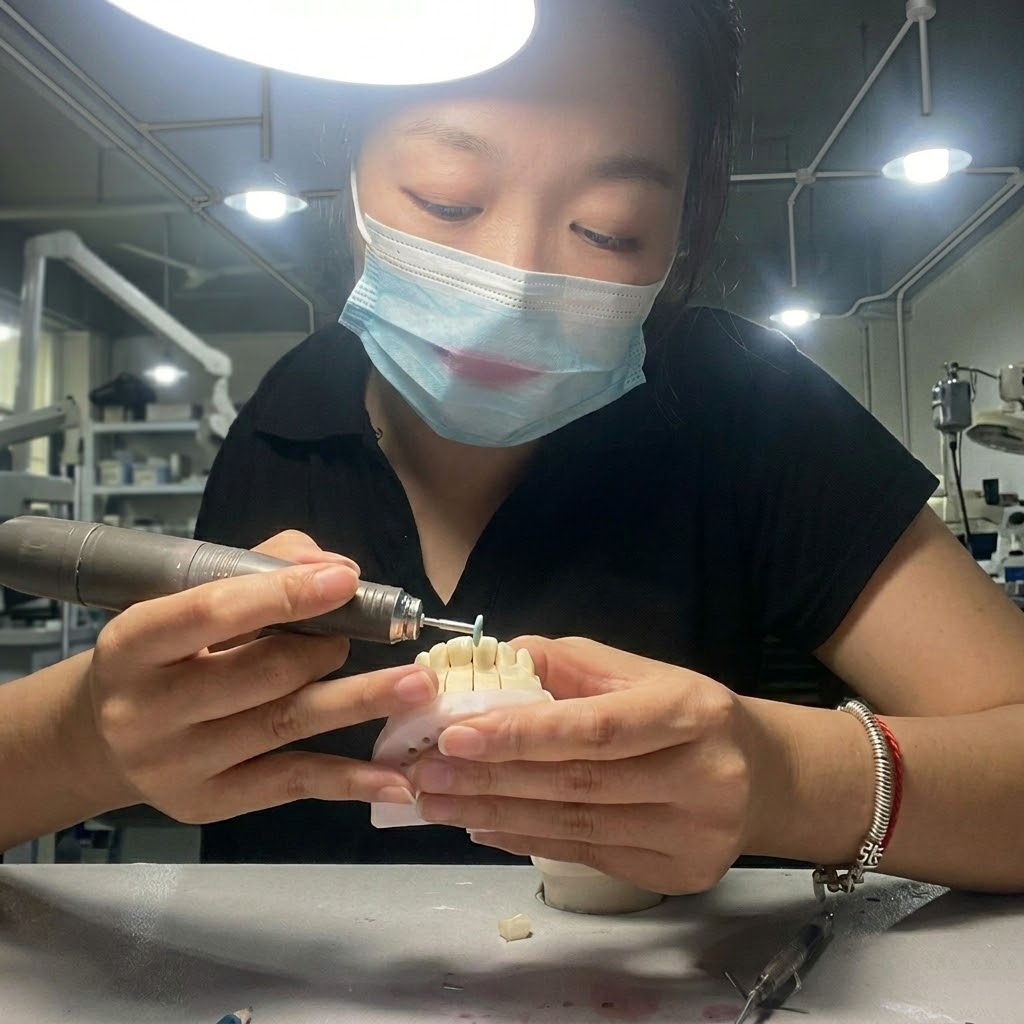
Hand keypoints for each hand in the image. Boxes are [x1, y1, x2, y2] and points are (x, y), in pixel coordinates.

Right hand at [71, 530, 436, 823]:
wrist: (99, 738)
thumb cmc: (162, 654)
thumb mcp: (186, 598)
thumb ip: (261, 567)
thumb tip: (337, 568)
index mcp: (134, 642)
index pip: (212, 612)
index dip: (283, 595)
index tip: (346, 581)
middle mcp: (146, 708)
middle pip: (261, 673)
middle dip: (326, 649)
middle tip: (364, 635)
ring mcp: (175, 764)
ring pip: (284, 724)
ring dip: (359, 702)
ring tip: (417, 686)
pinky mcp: (208, 803)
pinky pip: (290, 784)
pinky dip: (349, 780)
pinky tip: (395, 777)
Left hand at [409, 636, 759, 894]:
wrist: (761, 778)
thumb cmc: (685, 712)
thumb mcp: (637, 671)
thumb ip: (566, 664)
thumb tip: (489, 662)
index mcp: (690, 712)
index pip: (595, 728)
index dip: (522, 734)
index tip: (455, 733)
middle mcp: (701, 778)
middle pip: (578, 784)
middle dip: (491, 778)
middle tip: (426, 772)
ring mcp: (694, 836)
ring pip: (575, 828)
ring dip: (495, 814)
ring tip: (439, 801)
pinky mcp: (681, 874)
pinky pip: (586, 857)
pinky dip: (526, 841)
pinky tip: (483, 826)